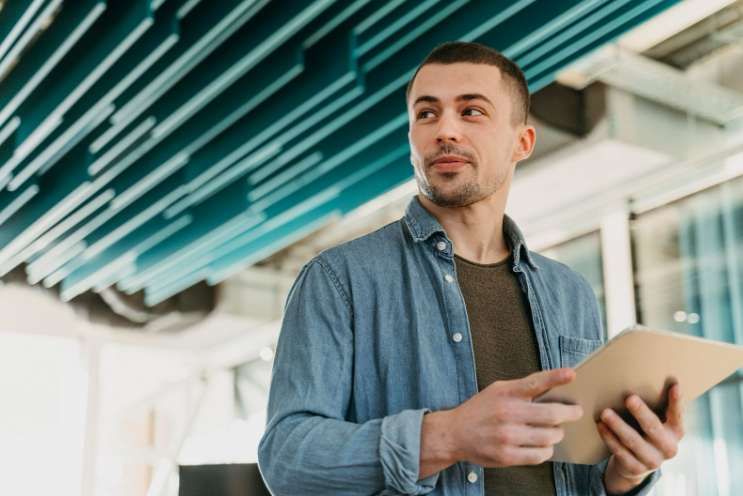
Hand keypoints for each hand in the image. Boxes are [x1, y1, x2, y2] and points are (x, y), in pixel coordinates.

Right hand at [450, 368, 583, 466]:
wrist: (454, 433)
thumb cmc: (480, 410)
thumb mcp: (497, 391)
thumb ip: (522, 390)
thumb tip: (555, 391)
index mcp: (506, 393)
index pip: (535, 382)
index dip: (555, 377)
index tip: (572, 373)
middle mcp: (507, 413)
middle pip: (552, 413)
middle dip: (570, 413)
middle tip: (576, 412)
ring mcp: (507, 436)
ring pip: (550, 436)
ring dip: (557, 434)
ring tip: (555, 430)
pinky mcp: (507, 455)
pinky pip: (540, 455)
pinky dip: (547, 450)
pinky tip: (544, 445)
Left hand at [597, 384, 684, 493]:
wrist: (638, 463)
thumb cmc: (645, 432)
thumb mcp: (656, 422)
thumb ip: (653, 407)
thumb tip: (635, 379)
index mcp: (676, 431)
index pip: (678, 414)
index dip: (677, 401)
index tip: (674, 386)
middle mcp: (668, 447)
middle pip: (653, 427)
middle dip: (640, 412)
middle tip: (629, 398)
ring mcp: (653, 460)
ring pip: (633, 440)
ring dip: (618, 425)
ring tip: (605, 412)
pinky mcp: (636, 468)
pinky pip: (620, 451)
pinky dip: (609, 437)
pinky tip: (600, 426)